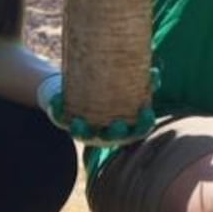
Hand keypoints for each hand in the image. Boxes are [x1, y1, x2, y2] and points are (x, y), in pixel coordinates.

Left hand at [36, 70, 158, 146]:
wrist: (76, 90)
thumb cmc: (109, 90)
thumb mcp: (126, 86)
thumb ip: (143, 82)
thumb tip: (155, 73)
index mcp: (123, 127)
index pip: (138, 130)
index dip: (144, 124)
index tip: (146, 112)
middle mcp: (104, 133)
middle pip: (111, 138)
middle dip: (114, 134)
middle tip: (117, 124)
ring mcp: (83, 129)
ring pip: (82, 134)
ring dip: (81, 130)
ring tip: (80, 122)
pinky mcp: (63, 120)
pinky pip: (59, 118)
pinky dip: (57, 109)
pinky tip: (57, 101)